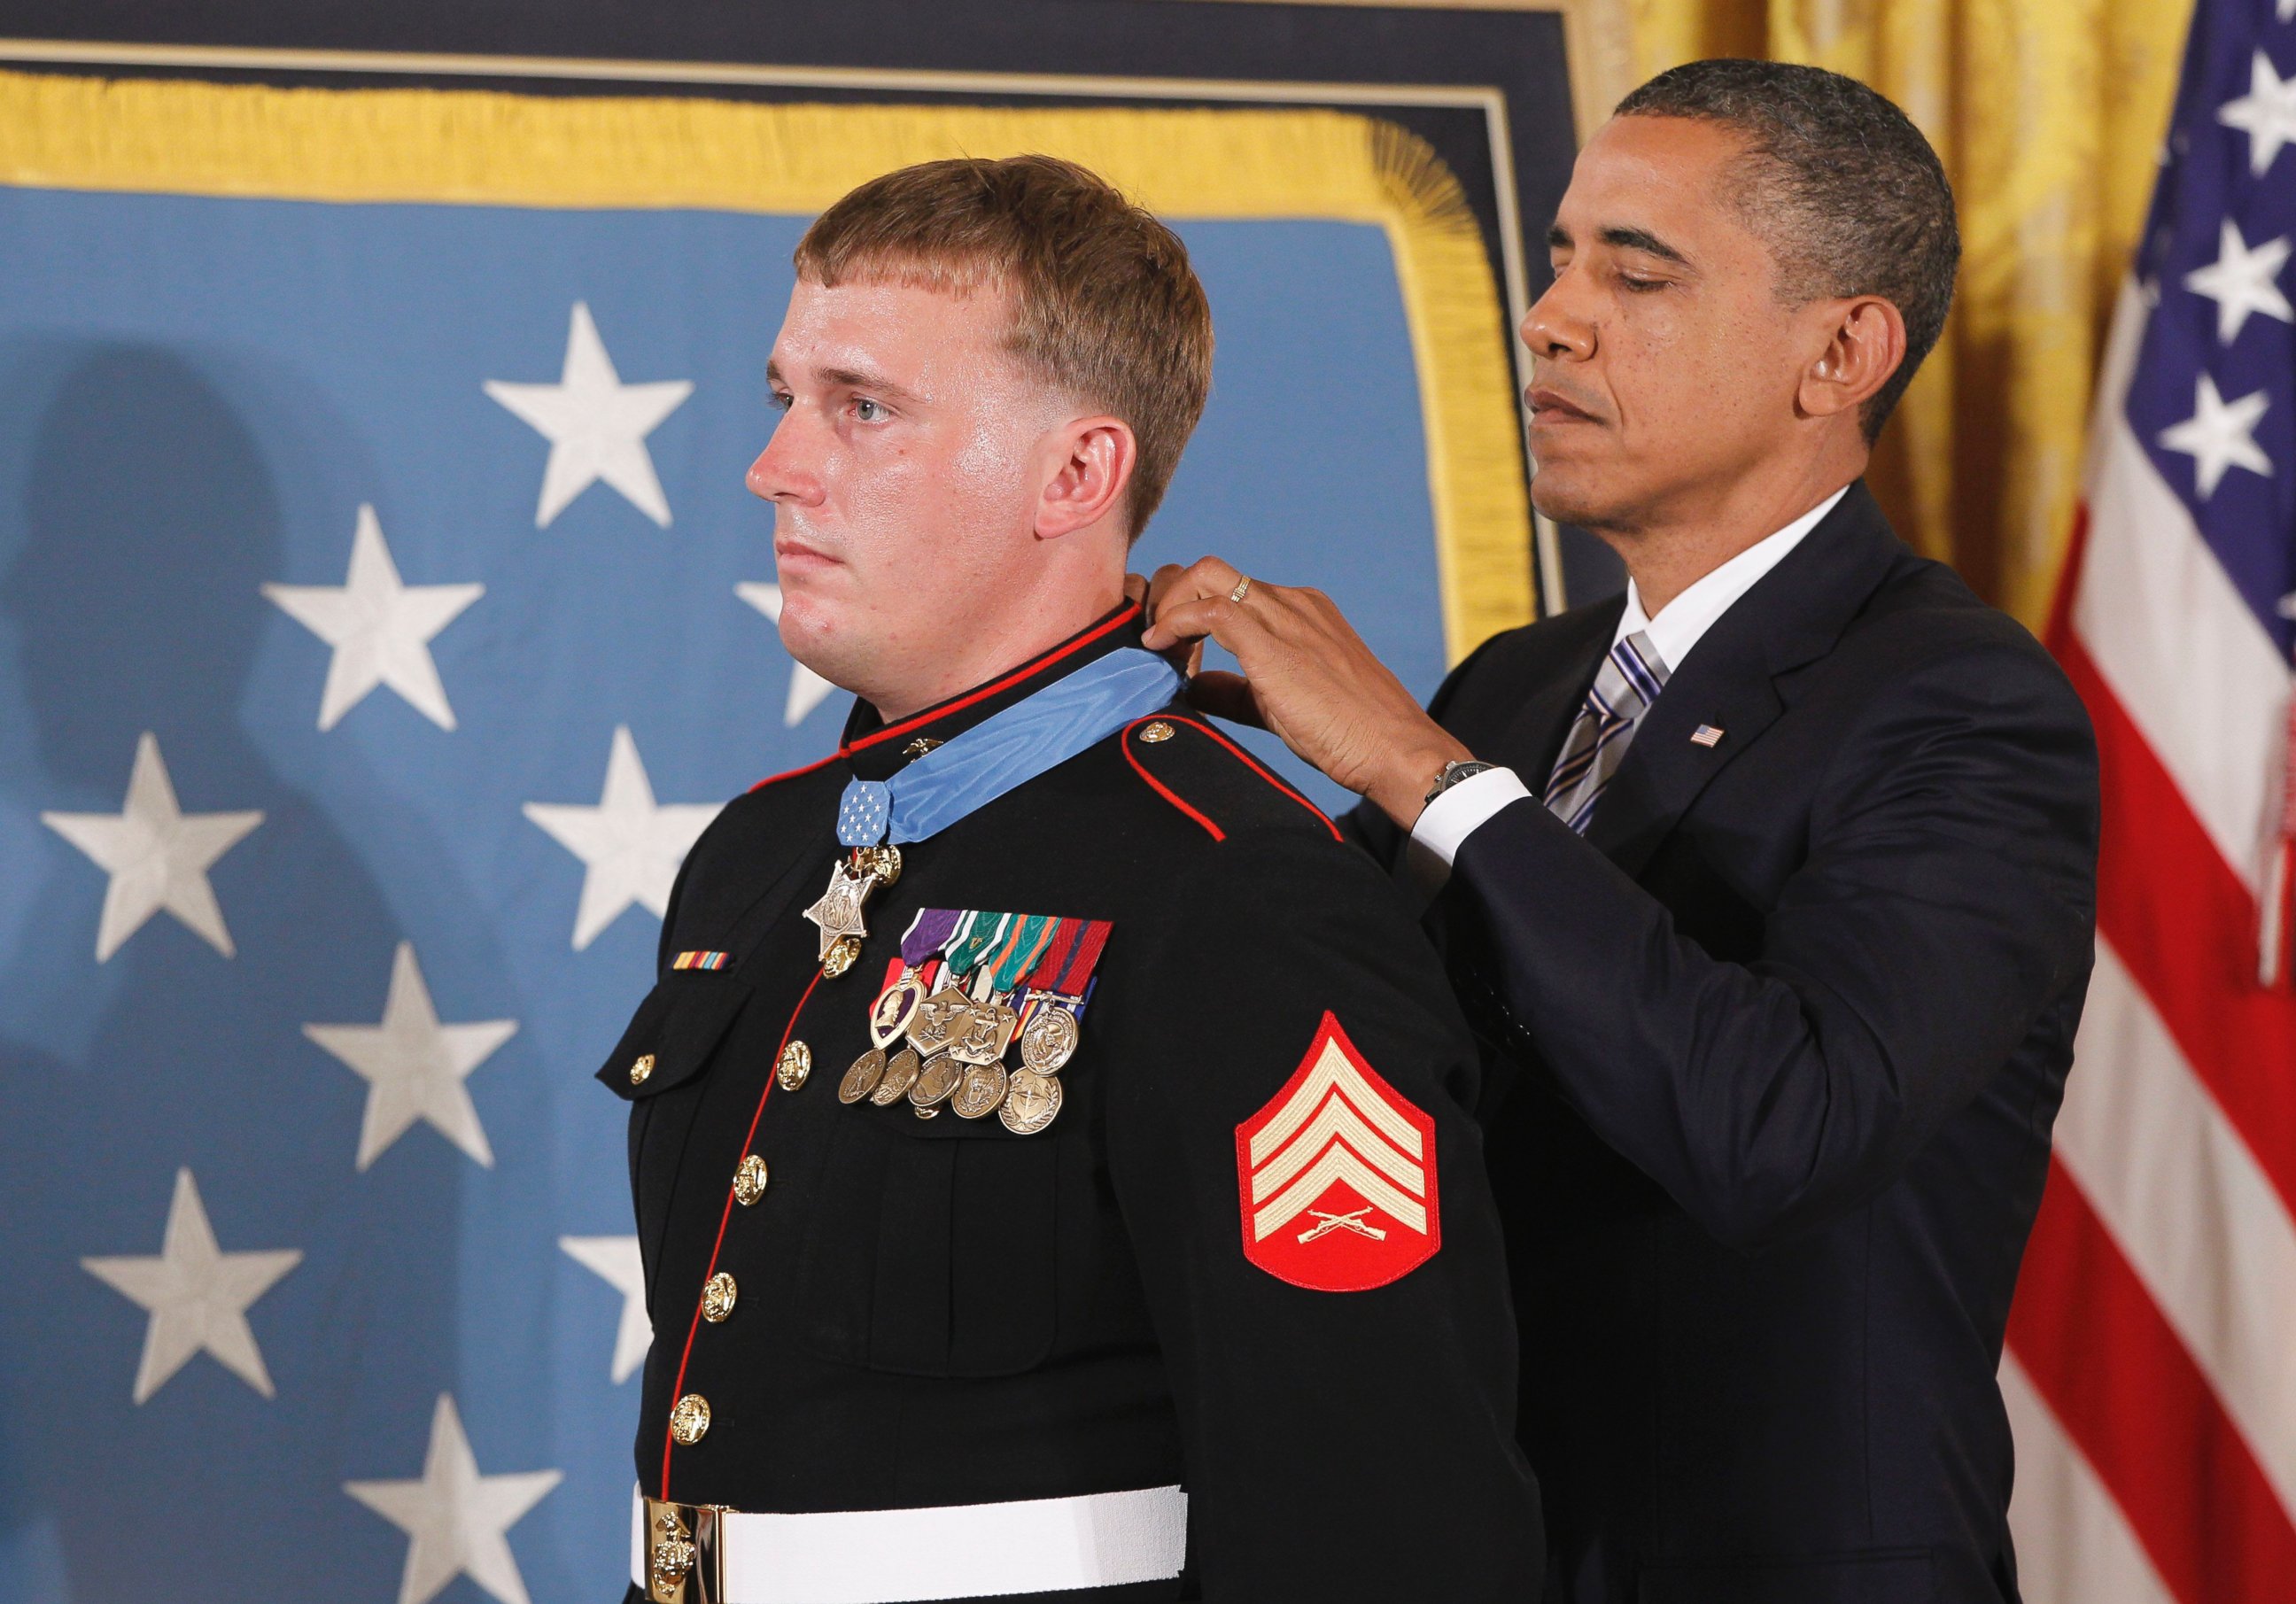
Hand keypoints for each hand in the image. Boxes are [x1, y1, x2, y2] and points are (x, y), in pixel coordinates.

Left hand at [1141, 557, 1470, 827]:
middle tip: (1154, 642)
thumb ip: (1234, 689)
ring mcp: (1285, 616)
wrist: (1393, 748)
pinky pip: (1209, 611)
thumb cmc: (1347, 732)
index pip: (1227, 588)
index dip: (1187, 613)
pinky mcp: (1274, 643)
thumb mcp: (1277, 702)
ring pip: (1205, 576)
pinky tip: (1163, 655)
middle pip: (1209, 570)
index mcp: (1299, 610)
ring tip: (1157, 650)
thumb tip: (1190, 687)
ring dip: (1168, 607)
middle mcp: (1292, 602)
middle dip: (1169, 596)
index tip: (1172, 654)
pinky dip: (1175, 625)